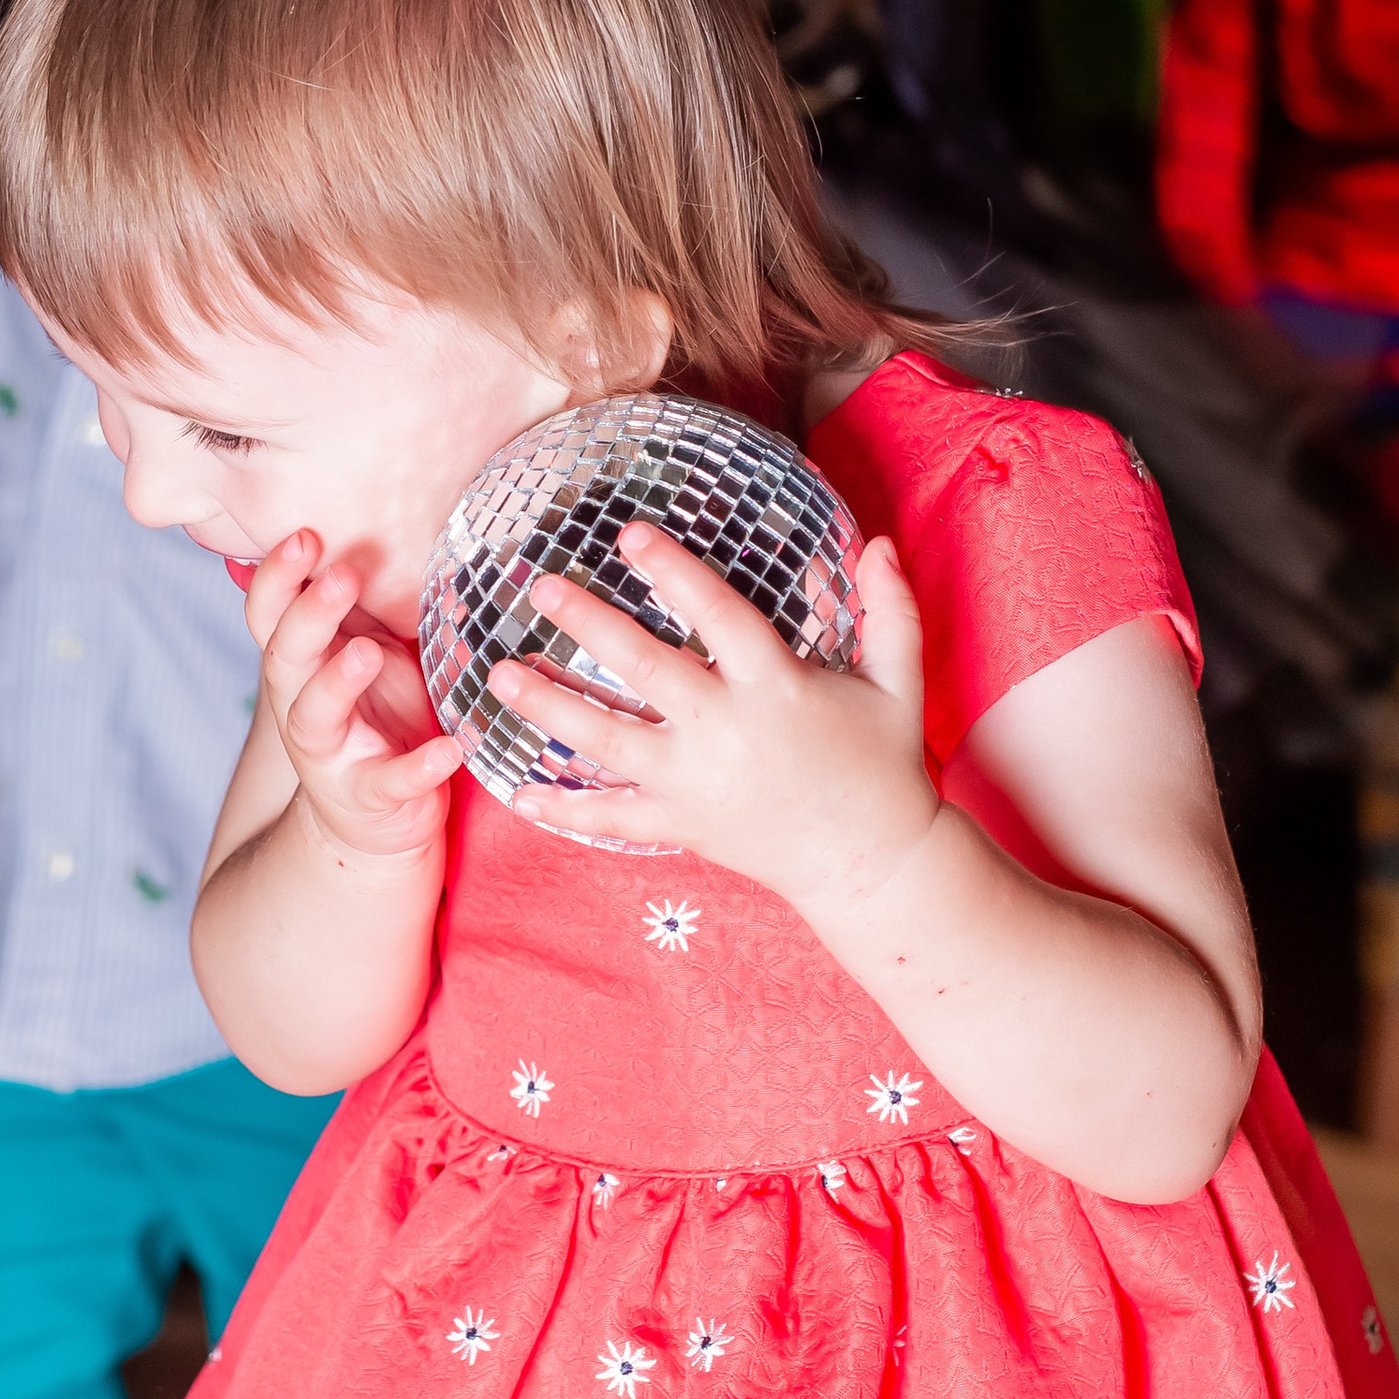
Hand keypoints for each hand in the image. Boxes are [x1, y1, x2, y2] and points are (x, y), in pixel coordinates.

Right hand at [249, 528, 463, 864]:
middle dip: (308, 613)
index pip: (271, 612)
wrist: (373, 819)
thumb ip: (364, 603)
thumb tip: (393, 516)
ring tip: (367, 653)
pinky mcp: (369, 795)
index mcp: (301, 661)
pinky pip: (391, 780)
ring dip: (337, 681)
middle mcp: (300, 703)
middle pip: (285, 654)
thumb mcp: (364, 650)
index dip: (278, 576)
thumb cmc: (374, 715)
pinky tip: (449, 750)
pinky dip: (418, 767)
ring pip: (314, 714)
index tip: (304, 533)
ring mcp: (330, 753)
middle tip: (339, 574)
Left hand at [495, 529, 938, 921]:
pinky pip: (613, 817)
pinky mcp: (681, 826)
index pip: (715, 614)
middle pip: (644, 669)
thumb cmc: (884, 765)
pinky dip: (565, 808)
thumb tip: (880, 544)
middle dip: (588, 624)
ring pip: (609, 740)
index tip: (629, 534)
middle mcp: (725, 731)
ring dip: (551, 705)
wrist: (872, 863)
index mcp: (775, 686)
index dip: (672, 571)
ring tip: (499, 674)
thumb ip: (890, 610)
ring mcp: (695, 783)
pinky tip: (519, 790)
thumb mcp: (899, 683)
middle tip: (540, 587)